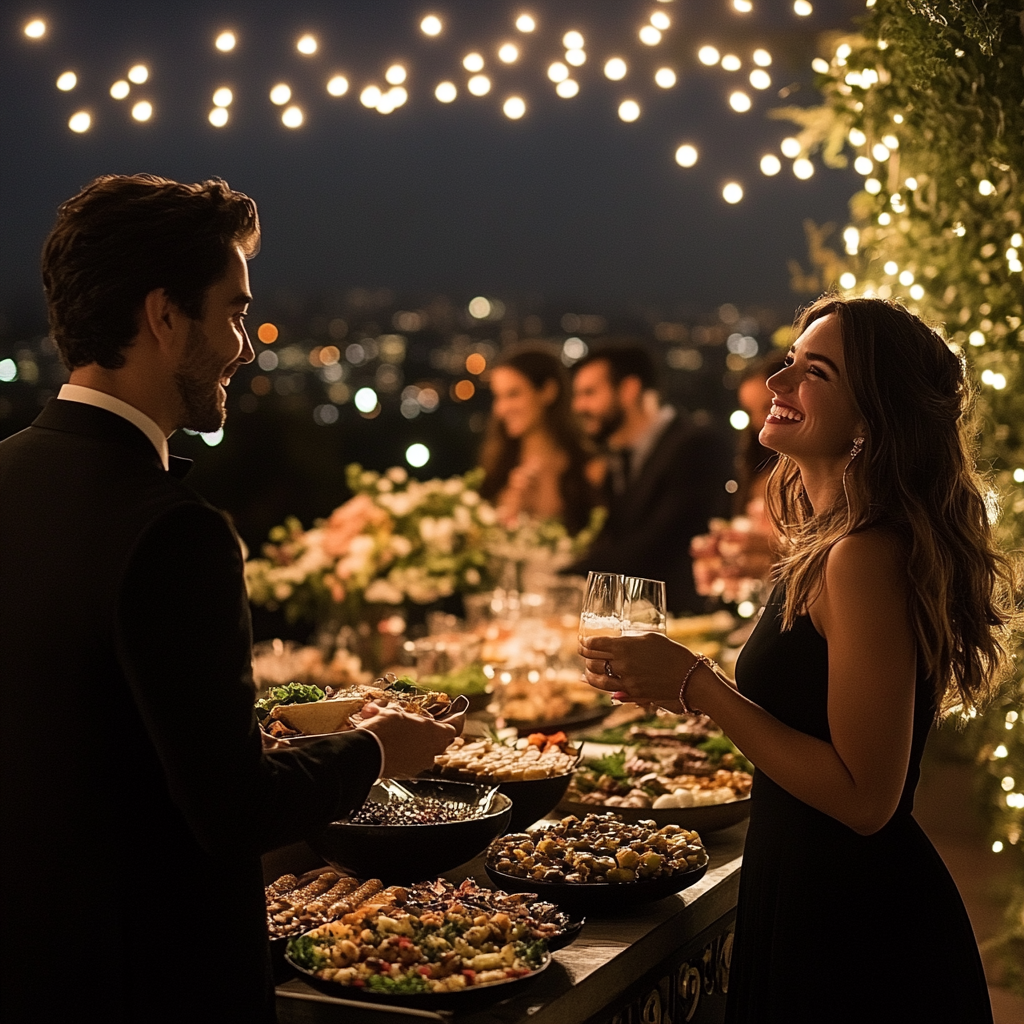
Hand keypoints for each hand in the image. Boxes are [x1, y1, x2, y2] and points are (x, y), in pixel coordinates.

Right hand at [357, 704, 459, 778]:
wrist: (366, 753)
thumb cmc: (384, 729)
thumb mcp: (395, 712)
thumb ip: (406, 715)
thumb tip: (401, 713)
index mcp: (436, 734)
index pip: (456, 726)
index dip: (457, 718)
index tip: (458, 713)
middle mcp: (433, 751)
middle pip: (441, 740)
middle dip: (433, 732)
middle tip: (423, 723)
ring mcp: (421, 764)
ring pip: (426, 752)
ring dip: (419, 743)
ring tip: (403, 734)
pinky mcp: (408, 773)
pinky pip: (413, 761)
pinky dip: (407, 754)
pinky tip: (395, 746)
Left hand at [578, 632, 699, 709]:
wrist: (689, 677)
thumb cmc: (672, 652)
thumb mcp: (650, 637)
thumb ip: (629, 640)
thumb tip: (615, 644)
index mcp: (624, 647)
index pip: (594, 644)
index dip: (585, 642)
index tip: (583, 641)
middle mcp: (622, 664)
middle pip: (592, 661)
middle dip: (585, 655)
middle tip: (583, 651)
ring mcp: (626, 681)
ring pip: (596, 679)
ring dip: (589, 672)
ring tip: (587, 669)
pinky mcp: (632, 694)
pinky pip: (609, 691)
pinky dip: (600, 685)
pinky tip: (597, 682)